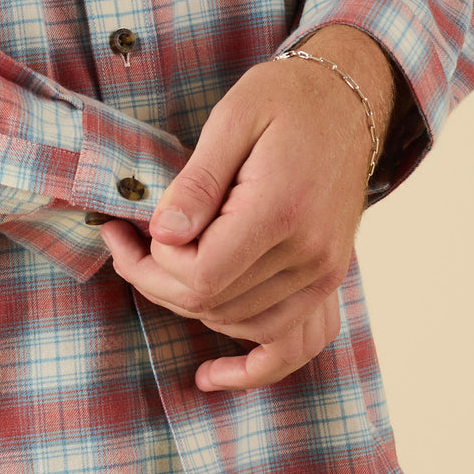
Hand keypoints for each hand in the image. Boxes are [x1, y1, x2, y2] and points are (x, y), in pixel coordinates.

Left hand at [102, 25, 395, 390]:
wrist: (348, 98)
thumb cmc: (284, 99)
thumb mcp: (231, 120)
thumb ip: (196, 182)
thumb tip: (163, 236)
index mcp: (280, 212)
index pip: (199, 275)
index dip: (152, 262)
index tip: (129, 227)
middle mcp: (310, 256)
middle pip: (212, 305)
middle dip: (156, 280)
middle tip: (125, 242)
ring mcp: (325, 274)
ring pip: (238, 323)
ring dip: (187, 303)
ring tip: (156, 262)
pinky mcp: (328, 279)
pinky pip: (292, 345)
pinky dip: (250, 365)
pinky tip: (210, 375)